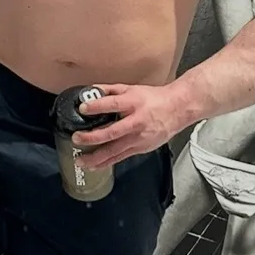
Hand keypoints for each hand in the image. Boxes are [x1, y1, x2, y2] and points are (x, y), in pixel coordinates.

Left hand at [69, 83, 184, 168]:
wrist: (178, 109)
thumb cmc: (154, 98)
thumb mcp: (132, 89)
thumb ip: (111, 90)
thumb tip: (91, 90)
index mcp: (133, 103)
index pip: (112, 104)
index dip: (96, 106)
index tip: (82, 108)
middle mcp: (136, 121)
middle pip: (112, 132)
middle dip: (91, 137)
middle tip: (76, 139)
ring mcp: (139, 137)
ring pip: (115, 150)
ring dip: (96, 157)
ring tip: (80, 160)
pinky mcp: (141, 148)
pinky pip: (121, 157)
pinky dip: (107, 162)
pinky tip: (95, 165)